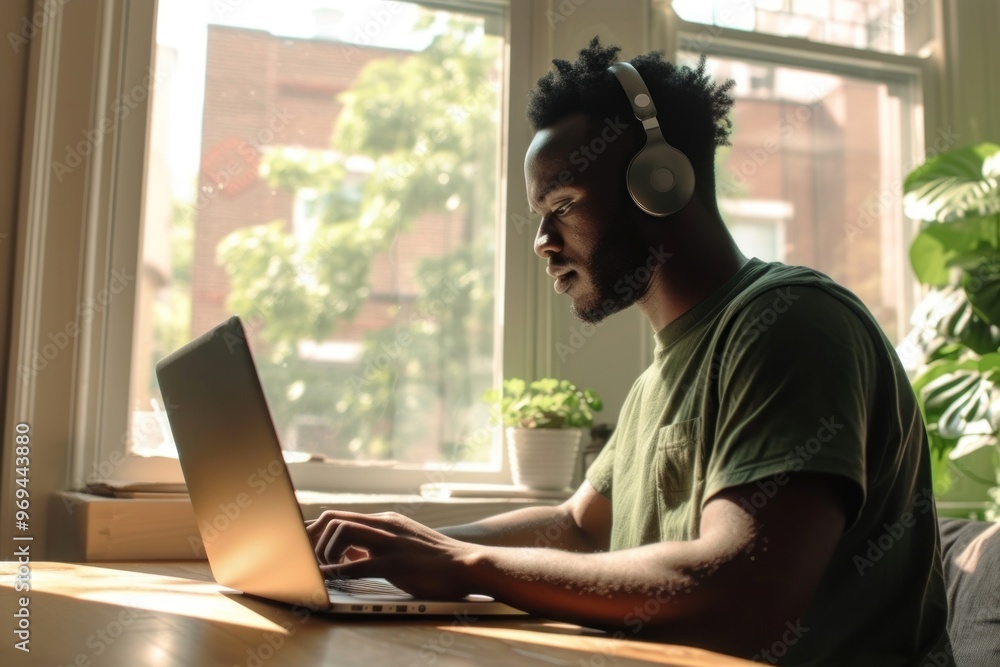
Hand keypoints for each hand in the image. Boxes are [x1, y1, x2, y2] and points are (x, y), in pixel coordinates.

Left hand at [306, 511, 478, 599]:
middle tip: (306, 559)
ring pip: (342, 532)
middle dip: (312, 538)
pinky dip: (335, 572)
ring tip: (323, 570)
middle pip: (333, 518)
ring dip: (325, 553)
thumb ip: (377, 544)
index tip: (303, 546)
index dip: (315, 530)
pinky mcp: (395, 563)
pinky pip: (357, 565)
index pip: (339, 515)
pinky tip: (325, 580)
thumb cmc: (436, 559)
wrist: (468, 564)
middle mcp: (385, 525)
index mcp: (385, 521)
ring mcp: (390, 542)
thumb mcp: (403, 544)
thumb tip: (349, 553)